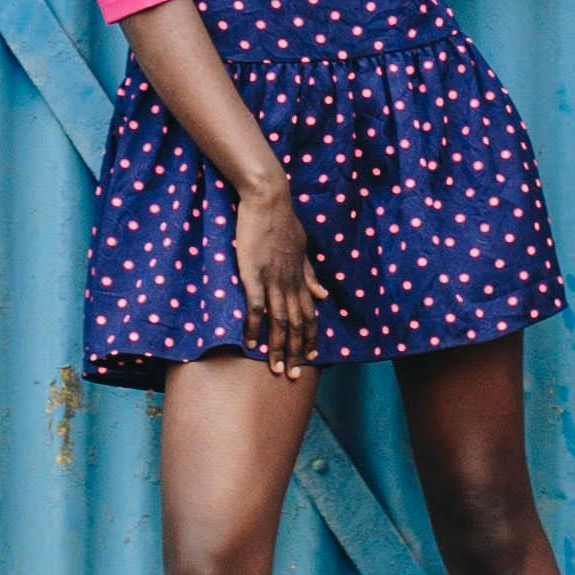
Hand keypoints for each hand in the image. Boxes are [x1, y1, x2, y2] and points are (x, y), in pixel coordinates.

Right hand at [234, 179, 320, 376]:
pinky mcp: (254, 274)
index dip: (311, 337)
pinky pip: (256, 307)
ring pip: (280, 321)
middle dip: (296, 352)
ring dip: (278, 348)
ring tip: (275, 369)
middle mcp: (290, 282)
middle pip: (297, 324)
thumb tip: (324, 296)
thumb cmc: (282, 221)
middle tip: (293, 376)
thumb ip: (310, 275)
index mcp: (301, 277)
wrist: (269, 199)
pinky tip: (250, 344)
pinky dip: (254, 327)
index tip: (312, 358)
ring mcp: (273, 280)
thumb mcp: (302, 249)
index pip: (310, 314)